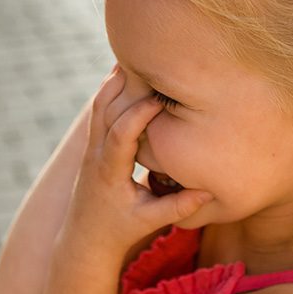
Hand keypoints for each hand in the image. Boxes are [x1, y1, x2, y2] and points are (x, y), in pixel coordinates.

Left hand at [60, 65, 212, 256]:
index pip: (119, 134)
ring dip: (117, 81)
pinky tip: (130, 73)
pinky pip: (100, 110)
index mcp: (108, 171)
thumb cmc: (118, 231)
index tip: (162, 98)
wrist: (84, 239)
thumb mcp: (148, 221)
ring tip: (138, 55)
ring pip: (99, 104)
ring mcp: (91, 148)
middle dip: (125, 84)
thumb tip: (207, 192)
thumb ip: (176, 207)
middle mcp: (96, 154)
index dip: (138, 113)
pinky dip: (113, 90)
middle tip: (150, 58)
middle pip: (103, 108)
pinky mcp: (93, 145)